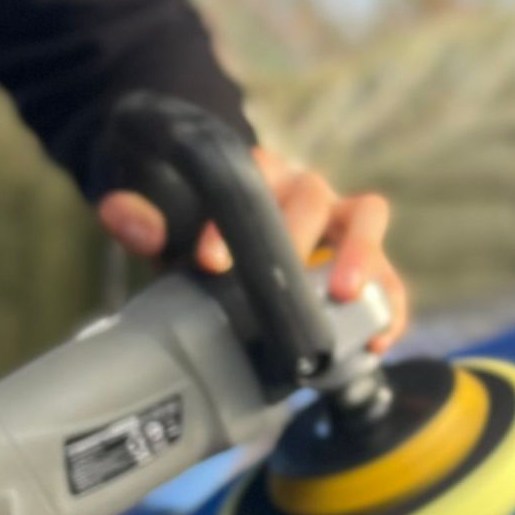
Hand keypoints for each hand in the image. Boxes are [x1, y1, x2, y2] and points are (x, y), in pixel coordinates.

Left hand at [97, 146, 409, 351]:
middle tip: (277, 281)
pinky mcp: (368, 265)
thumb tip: (124, 219)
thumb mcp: (170, 226)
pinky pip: (389, 278)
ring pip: (366, 221)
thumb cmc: (205, 234)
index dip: (231, 220)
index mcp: (261, 174)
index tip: (209, 262)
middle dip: (298, 237)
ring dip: (360, 256)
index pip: (253, 177)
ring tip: (345, 296)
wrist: (236, 249)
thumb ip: (145, 221)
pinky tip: (376, 340)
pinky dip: (389, 305)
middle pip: (315, 196)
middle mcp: (308, 192)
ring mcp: (344, 226)